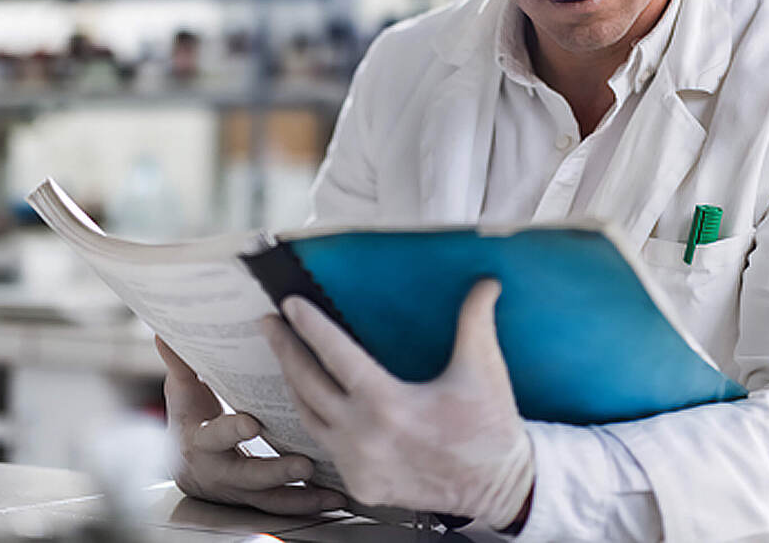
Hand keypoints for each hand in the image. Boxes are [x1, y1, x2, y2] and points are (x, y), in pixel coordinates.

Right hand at [155, 336, 345, 513]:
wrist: (185, 465)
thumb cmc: (188, 420)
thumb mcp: (182, 391)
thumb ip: (180, 362)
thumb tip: (166, 332)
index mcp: (199, 442)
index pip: (214, 437)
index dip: (231, 431)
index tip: (252, 423)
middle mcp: (220, 471)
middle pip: (248, 476)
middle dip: (276, 471)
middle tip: (304, 464)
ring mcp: (241, 489)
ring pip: (270, 498)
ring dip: (301, 496)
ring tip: (330, 491)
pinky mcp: (259, 497)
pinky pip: (284, 505)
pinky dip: (310, 501)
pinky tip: (335, 497)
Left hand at [264, 279, 533, 529]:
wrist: (499, 486)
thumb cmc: (489, 426)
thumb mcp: (483, 368)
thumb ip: (476, 320)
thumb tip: (486, 282)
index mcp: (388, 404)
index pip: (336, 355)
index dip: (310, 326)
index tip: (290, 304)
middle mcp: (364, 436)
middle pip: (307, 384)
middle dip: (284, 348)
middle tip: (269, 322)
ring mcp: (358, 464)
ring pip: (309, 417)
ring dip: (293, 384)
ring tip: (285, 356)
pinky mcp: (360, 485)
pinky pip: (325, 446)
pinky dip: (316, 420)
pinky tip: (312, 402)